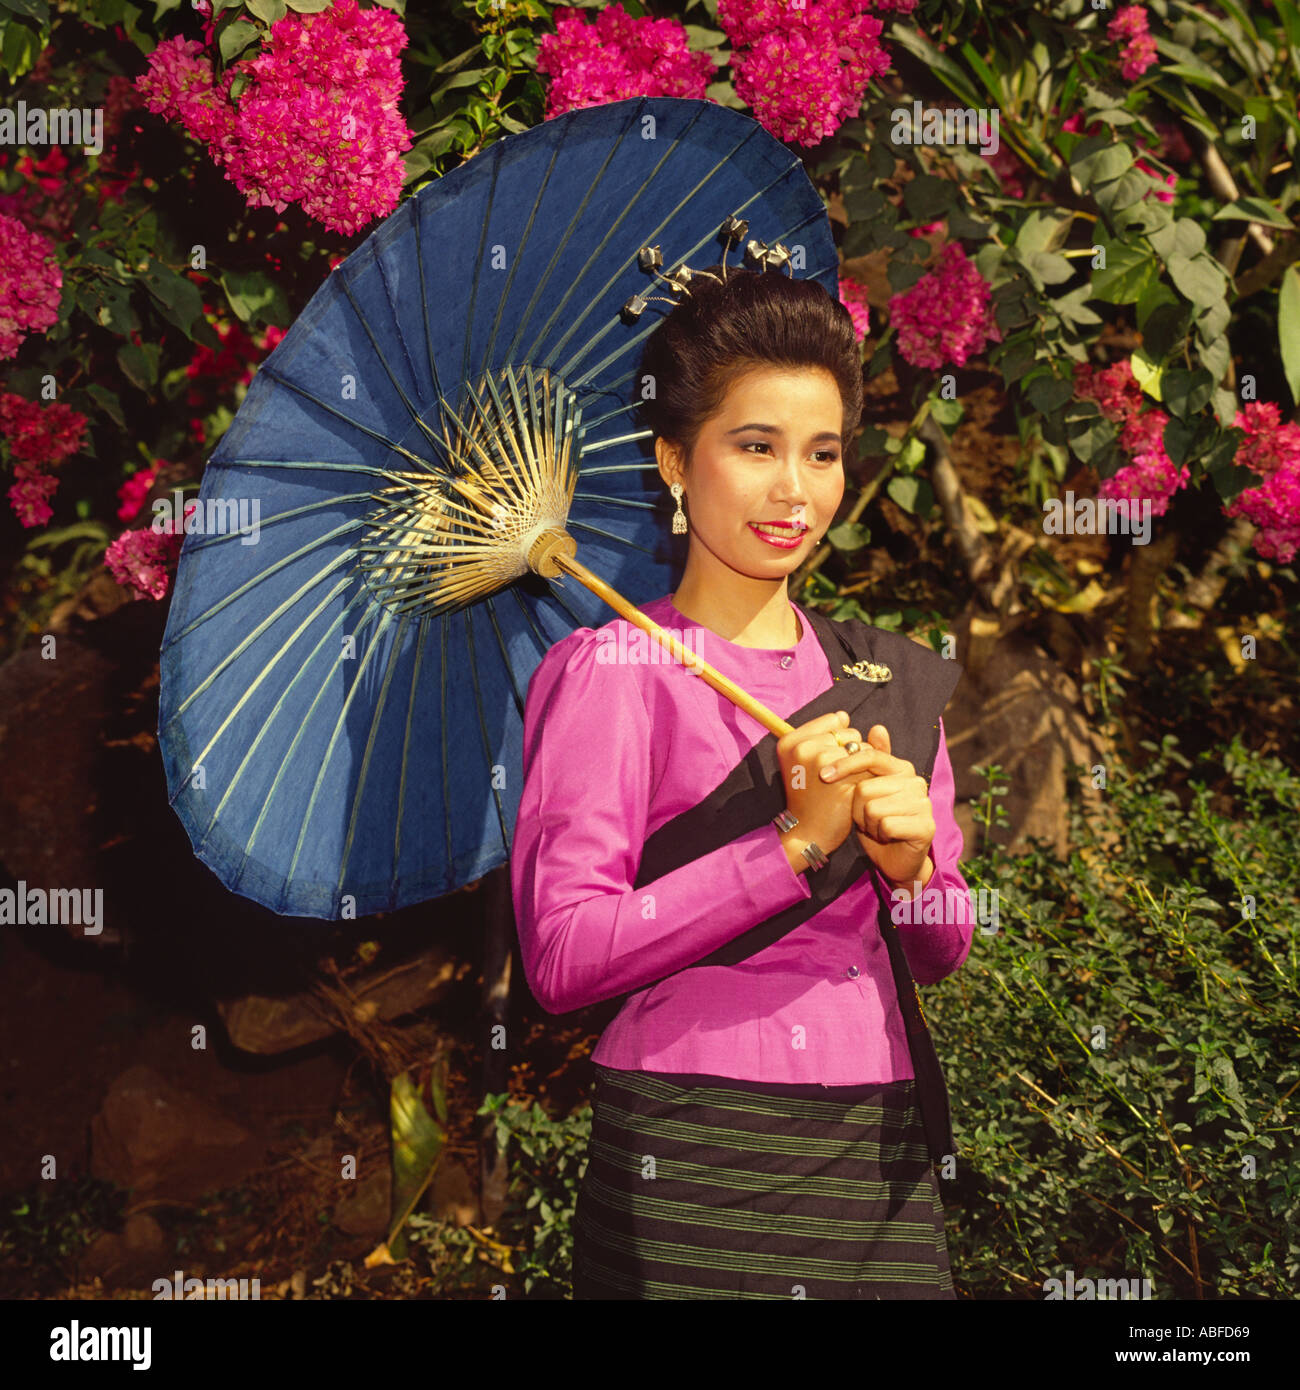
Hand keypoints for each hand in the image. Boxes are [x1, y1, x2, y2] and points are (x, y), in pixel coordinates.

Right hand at [775, 710, 867, 867]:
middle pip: (849, 733)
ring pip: (862, 748)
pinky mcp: (842, 778)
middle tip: (837, 776)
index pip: (833, 721)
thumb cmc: (808, 795)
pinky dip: (869, 776)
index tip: (829, 760)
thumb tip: (844, 716)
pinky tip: (856, 789)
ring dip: (862, 765)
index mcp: (791, 741)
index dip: (838, 740)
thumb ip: (824, 733)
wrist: (808, 831)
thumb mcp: (805, 759)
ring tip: (846, 783)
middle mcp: (804, 748)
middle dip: (851, 752)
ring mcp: (823, 762)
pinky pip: (870, 765)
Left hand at [821, 723, 935, 888]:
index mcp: (902, 769)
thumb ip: (870, 762)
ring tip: (877, 827)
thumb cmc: (877, 822)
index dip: (844, 765)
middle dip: (856, 808)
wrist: (896, 860)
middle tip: (866, 818)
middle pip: (865, 787)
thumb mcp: (867, 791)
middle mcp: (916, 783)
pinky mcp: (926, 827)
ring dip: (867, 823)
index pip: (870, 756)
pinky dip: (880, 834)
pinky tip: (887, 837)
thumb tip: (878, 727)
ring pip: (873, 808)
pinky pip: (886, 824)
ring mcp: (924, 804)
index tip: (823, 775)